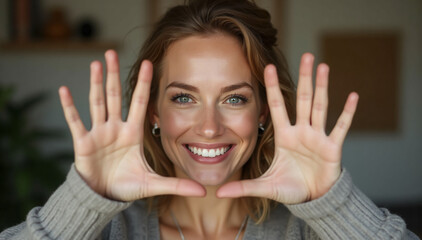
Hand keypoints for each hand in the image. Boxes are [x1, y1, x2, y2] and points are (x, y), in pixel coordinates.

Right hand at [59, 50, 204, 200]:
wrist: (104, 197)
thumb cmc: (127, 186)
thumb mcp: (153, 184)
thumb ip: (176, 185)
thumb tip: (203, 191)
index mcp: (133, 133)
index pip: (140, 103)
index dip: (144, 84)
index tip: (148, 64)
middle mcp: (116, 128)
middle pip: (115, 96)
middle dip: (114, 75)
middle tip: (112, 51)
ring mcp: (99, 133)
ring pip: (97, 102)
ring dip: (96, 83)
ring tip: (96, 64)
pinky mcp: (83, 143)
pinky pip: (75, 121)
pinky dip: (69, 107)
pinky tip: (64, 90)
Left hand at [217, 53, 358, 203]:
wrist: (312, 200)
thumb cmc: (290, 188)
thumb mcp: (265, 187)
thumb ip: (243, 188)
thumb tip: (219, 193)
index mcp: (284, 137)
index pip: (277, 107)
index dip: (273, 88)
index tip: (267, 67)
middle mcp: (301, 132)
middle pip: (303, 100)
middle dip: (304, 78)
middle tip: (306, 54)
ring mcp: (318, 138)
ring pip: (320, 107)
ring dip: (323, 87)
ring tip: (323, 66)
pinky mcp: (332, 148)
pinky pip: (341, 127)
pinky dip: (347, 113)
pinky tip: (353, 95)